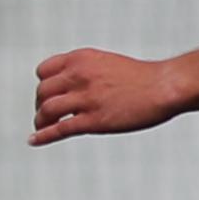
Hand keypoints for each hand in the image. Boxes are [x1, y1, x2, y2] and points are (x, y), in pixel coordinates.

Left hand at [30, 48, 190, 144]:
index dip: (43, 85)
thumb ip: (85, 71)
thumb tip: (70, 85)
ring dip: (41, 121)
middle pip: (42, 92)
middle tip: (46, 114)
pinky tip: (34, 140)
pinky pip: (59, 129)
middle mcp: (79, 76)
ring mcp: (85, 98)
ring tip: (42, 127)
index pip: (43, 71)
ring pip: (46, 110)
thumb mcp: (105, 62)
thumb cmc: (141, 77)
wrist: (165, 86)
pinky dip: (43, 136)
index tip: (47, 95)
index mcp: (81, 59)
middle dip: (40, 104)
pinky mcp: (93, 120)